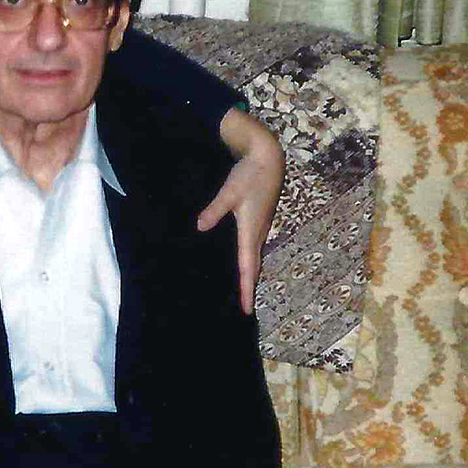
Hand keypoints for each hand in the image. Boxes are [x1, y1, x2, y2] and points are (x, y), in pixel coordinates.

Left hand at [198, 108, 283, 314]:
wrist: (268, 157)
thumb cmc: (249, 175)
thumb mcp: (229, 192)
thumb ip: (214, 210)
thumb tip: (199, 227)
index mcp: (250, 232)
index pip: (248, 268)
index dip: (246, 289)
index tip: (246, 309)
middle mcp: (258, 234)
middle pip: (253, 268)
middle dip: (248, 288)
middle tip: (244, 308)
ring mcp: (260, 228)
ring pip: (254, 258)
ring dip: (249, 275)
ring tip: (242, 292)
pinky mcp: (259, 221)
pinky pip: (253, 248)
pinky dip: (248, 261)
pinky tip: (240, 262)